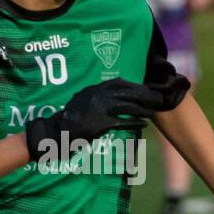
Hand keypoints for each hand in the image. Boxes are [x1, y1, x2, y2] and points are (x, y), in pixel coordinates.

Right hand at [25, 77, 182, 160]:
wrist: (58, 131)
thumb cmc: (71, 118)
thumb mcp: (82, 100)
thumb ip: (96, 95)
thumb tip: (114, 93)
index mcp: (94, 88)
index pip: (119, 82)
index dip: (134, 85)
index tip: (144, 89)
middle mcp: (98, 96)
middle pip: (127, 93)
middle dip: (144, 95)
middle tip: (156, 99)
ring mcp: (100, 109)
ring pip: (128, 106)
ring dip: (143, 109)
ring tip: (152, 112)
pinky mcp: (101, 124)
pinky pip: (123, 122)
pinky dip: (135, 122)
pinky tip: (143, 124)